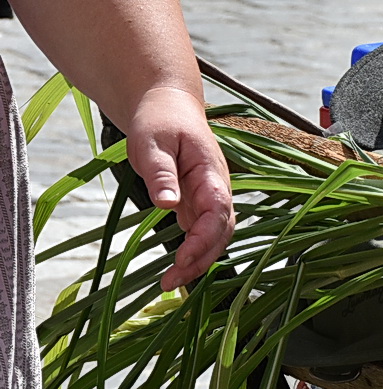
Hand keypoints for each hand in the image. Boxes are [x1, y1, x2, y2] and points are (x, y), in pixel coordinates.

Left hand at [121, 87, 233, 290]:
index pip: (218, 212)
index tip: (181, 257)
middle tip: (171, 281)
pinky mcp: (196, 203)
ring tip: (171, 281)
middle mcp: (217, 189)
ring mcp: (208, 198)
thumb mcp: (153, 142)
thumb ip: (161, 173)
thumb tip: (167, 204)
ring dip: (198, 260)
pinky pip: (201, 233)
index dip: (203, 238)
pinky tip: (176, 268)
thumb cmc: (161, 120)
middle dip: (201, 259)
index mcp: (212, 173)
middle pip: (221, 232)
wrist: (167, 107)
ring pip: (214, 236)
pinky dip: (192, 252)